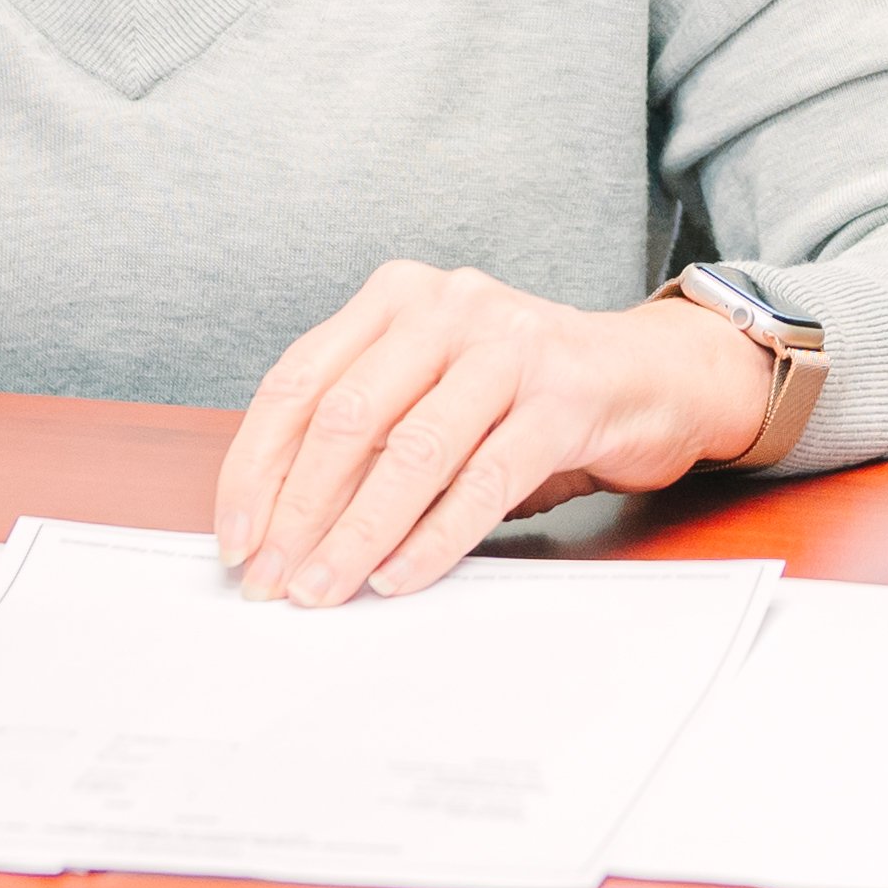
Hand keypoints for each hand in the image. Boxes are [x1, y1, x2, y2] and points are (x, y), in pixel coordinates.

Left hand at [212, 262, 780, 606]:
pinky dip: (434, 537)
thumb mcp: (432, 388)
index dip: (256, 467)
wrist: (652, 376)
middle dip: (299, 512)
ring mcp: (510, 345)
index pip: (299, 381)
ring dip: (358, 534)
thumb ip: (366, 429)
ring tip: (326, 591)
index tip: (235, 539)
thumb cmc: (523, 393)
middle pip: (347, 417)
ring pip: (413, 451)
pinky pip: (484, 479)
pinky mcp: (564, 397)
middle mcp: (448, 305)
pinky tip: (400, 576)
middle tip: (273, 582)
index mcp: (397, 296)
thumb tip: (278, 527)